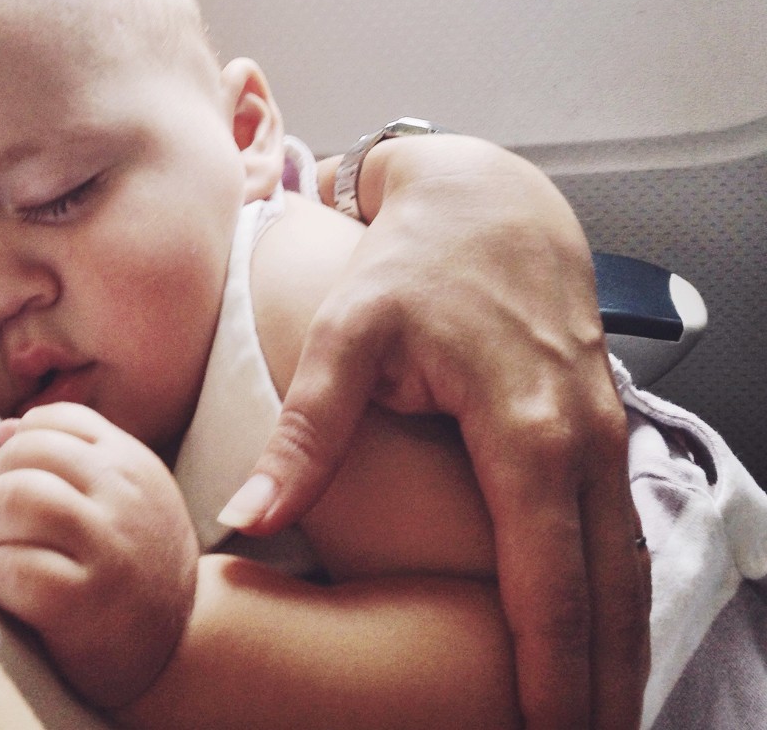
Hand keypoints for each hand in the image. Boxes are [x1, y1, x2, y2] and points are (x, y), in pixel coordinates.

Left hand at [0, 403, 199, 709]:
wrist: (179, 645)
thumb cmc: (132, 562)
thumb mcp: (120, 496)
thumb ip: (70, 457)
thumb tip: (2, 430)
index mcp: (131, 461)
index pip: (57, 419)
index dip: (23, 444)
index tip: (24, 479)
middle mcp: (123, 493)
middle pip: (27, 451)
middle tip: (5, 520)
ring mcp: (108, 545)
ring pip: (15, 497)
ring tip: (5, 546)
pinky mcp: (83, 601)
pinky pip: (11, 566)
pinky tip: (18, 588)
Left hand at [220, 134, 650, 729]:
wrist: (489, 200)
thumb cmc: (418, 262)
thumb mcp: (352, 335)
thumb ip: (307, 432)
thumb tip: (250, 516)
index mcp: (526, 431)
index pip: (547, 583)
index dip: (548, 673)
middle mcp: (586, 443)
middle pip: (607, 596)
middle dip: (597, 688)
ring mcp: (606, 435)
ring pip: (626, 569)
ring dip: (616, 651)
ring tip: (592, 721)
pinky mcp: (601, 428)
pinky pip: (619, 531)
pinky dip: (613, 596)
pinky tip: (597, 637)